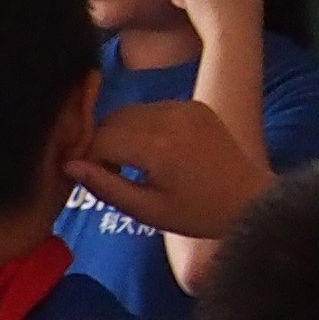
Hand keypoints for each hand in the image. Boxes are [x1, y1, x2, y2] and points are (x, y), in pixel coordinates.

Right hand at [69, 98, 265, 239]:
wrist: (249, 200)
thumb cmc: (196, 214)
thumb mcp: (147, 211)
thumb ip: (105, 187)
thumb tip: (69, 165)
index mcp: (157, 149)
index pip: (101, 139)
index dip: (86, 156)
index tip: (85, 174)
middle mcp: (169, 120)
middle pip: (112, 119)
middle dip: (101, 142)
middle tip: (106, 171)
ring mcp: (183, 108)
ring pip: (130, 111)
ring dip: (120, 132)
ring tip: (129, 162)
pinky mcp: (193, 105)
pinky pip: (153, 109)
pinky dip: (143, 126)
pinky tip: (152, 151)